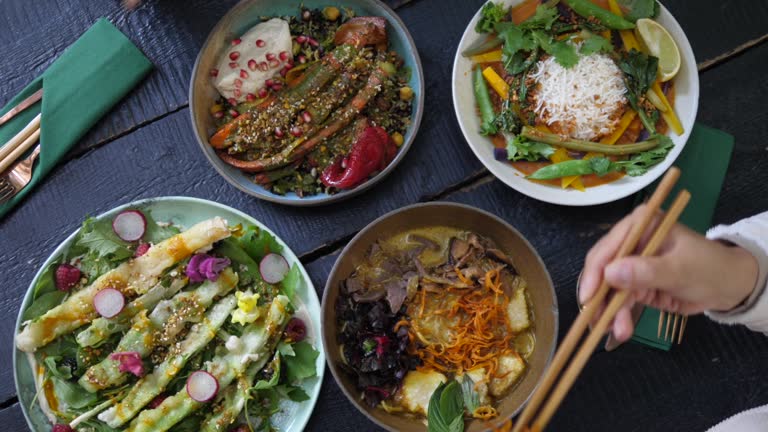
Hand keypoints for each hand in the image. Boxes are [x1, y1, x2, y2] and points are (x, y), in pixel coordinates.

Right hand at [579, 205, 759, 341]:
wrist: (731, 287)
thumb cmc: (710, 268)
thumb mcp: (680, 269)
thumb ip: (646, 271)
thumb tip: (610, 273)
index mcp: (640, 224)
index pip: (608, 247)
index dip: (595, 272)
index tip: (588, 297)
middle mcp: (631, 240)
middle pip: (601, 269)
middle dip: (600, 296)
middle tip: (597, 321)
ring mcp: (631, 263)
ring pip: (608, 288)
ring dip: (610, 311)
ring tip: (619, 332)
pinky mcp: (634, 283)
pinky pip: (618, 300)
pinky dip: (618, 316)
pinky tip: (623, 330)